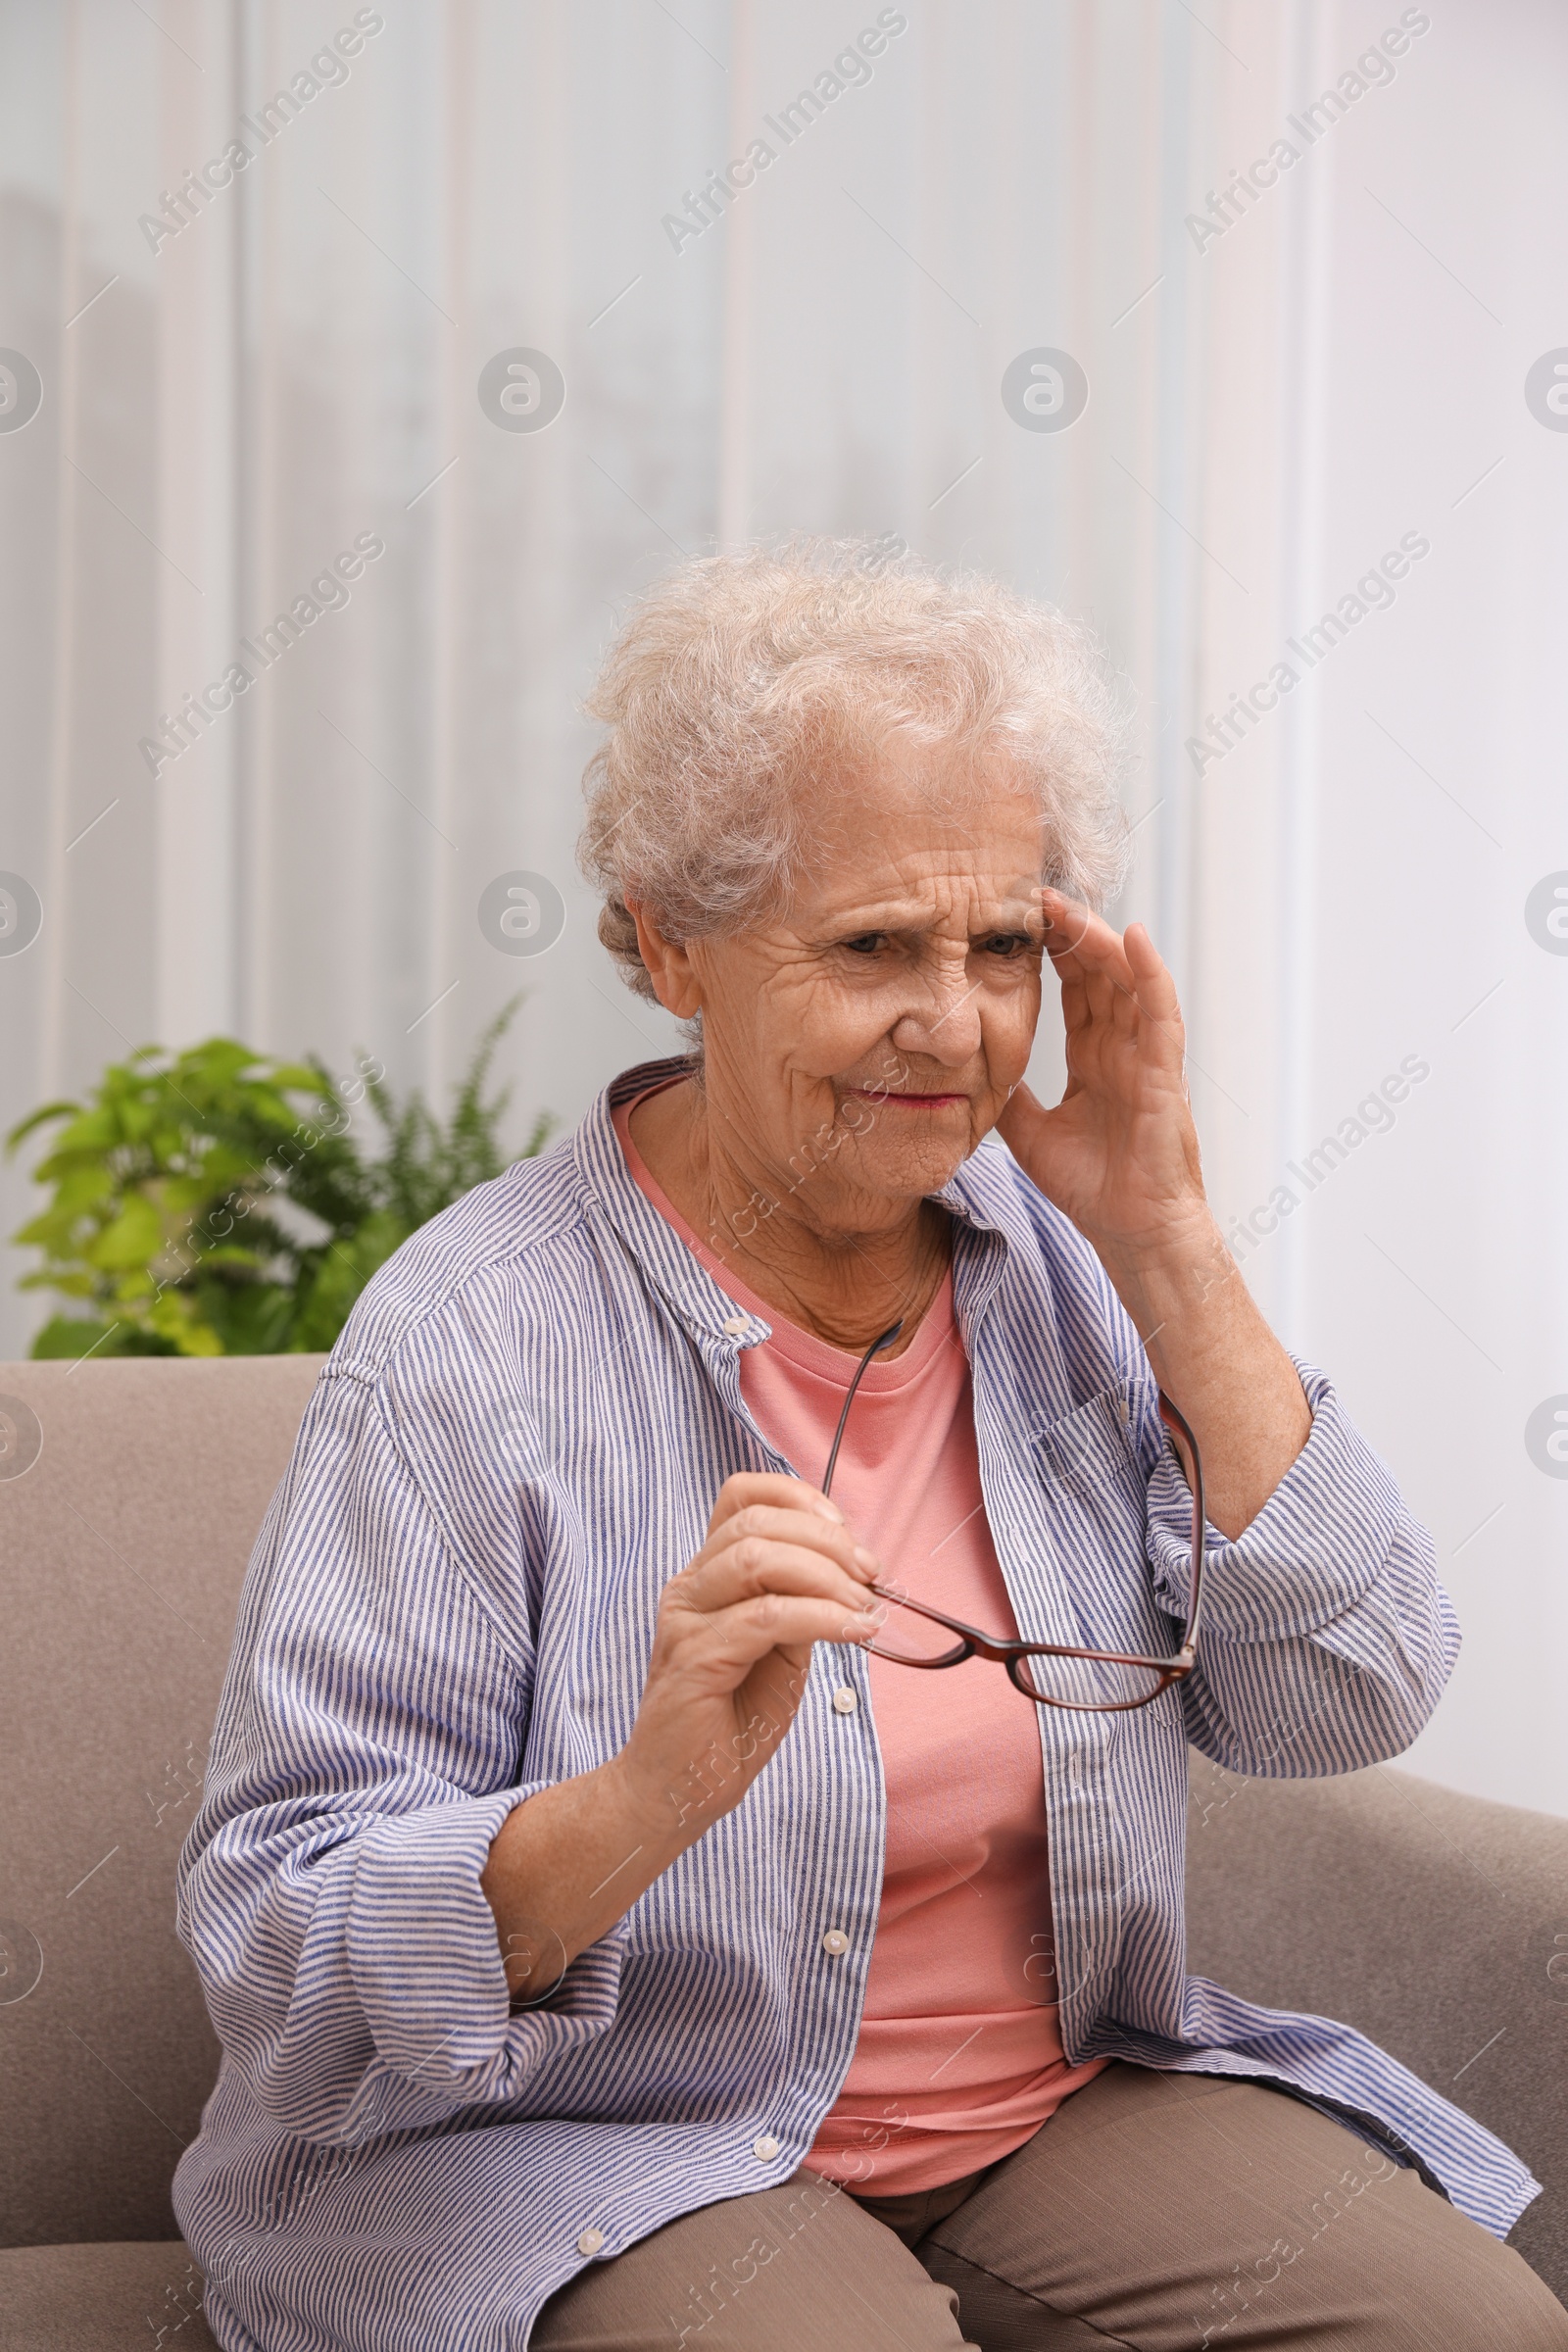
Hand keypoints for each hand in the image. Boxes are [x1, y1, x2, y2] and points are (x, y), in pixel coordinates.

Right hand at [616, 1473, 881, 1841]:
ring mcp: (687, 1619)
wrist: (681, 1788)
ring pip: (758, 1559)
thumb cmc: (729, 1720)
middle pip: (757, 1523)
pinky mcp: (695, 1657)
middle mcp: (690, 1587)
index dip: (797, 1497)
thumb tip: (847, 1573)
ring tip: (863, 1608)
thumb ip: (800, 1603)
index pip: (741, 1497)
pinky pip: (767, 1617)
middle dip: (827, 1541)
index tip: (845, 1530)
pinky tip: (853, 1632)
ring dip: (827, 1576)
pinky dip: (822, 1617)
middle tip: (869, 1576)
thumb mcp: (779, 1649)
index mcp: (707, 1575)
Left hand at [998, 888, 1212, 1274]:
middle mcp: (1121, 1048)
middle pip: (1098, 973)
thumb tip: (969, 1066)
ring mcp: (1145, 1056)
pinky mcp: (1164, 1072)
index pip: (1074, 989)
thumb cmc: (1093, 1188)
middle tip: (1034, 893)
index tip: (1018, 917)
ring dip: (1099, 938)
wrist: (1130, 1232)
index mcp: (1093, 1059)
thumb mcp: (1029, 1133)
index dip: (1051, 952)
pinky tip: (1134, 937)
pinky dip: (1149, 973)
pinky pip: (1160, 1013)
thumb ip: (1008, 1094)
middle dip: (1069, 931)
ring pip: (1126, 980)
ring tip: (1068, 904)